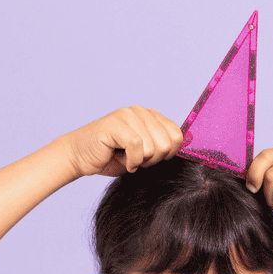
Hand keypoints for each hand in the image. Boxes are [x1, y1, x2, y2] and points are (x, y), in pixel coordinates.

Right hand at [60, 107, 183, 177]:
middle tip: (136, 159)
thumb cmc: (113, 158)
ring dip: (140, 161)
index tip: (150, 158)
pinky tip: (121, 160)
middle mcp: (141, 111)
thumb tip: (191, 148)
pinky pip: (137, 147)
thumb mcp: (146, 154)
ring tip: (125, 157)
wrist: (81, 157)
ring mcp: (128, 114)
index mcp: (151, 116)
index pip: (177, 136)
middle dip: (153, 160)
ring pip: (152, 147)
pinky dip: (131, 161)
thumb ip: (164, 148)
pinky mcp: (116, 123)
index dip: (167, 154)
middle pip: (167, 144)